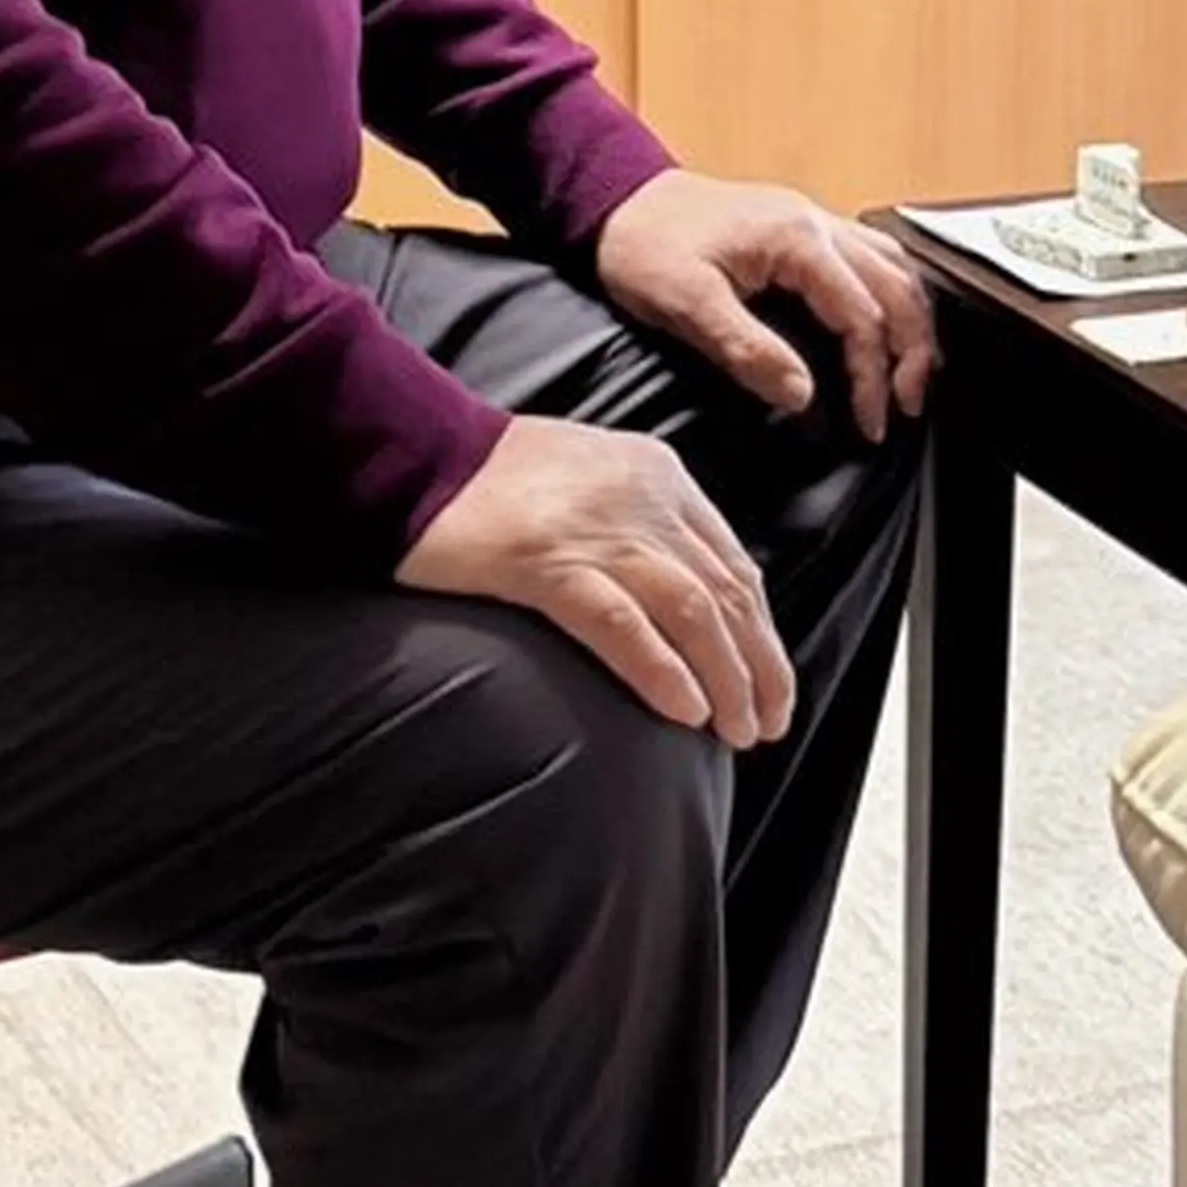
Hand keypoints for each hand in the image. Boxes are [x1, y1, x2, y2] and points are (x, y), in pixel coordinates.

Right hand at [394, 419, 794, 746]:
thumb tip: (682, 599)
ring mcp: (596, 530)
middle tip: (767, 722)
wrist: (416, 455)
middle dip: (759, 665)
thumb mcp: (593, 480)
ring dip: (727, 678)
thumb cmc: (493, 482)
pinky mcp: (545, 562)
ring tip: (738, 731)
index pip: (733, 563)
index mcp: (658, 475)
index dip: (760, 631)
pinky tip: (685, 711)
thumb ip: (640, 524)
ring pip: (692, 611)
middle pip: (727, 591)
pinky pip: (623, 623)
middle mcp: (643, 498)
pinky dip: (662, 671)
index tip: (770, 682)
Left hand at [594, 166, 937, 442]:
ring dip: (911, 318)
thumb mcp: (687, 304)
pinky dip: (891, 291)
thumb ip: (748, 349)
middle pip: (897, 285)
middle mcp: (818, 222)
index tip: (869, 422)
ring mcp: (813, 219)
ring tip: (913, 369)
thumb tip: (801, 394)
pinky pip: (871, 254)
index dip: (871, 375)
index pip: (862, 314)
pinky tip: (886, 317)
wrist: (617, 197)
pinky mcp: (802, 226)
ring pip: (893, 264)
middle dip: (913, 349)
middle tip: (908, 404)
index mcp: (797, 239)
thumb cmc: (645, 244)